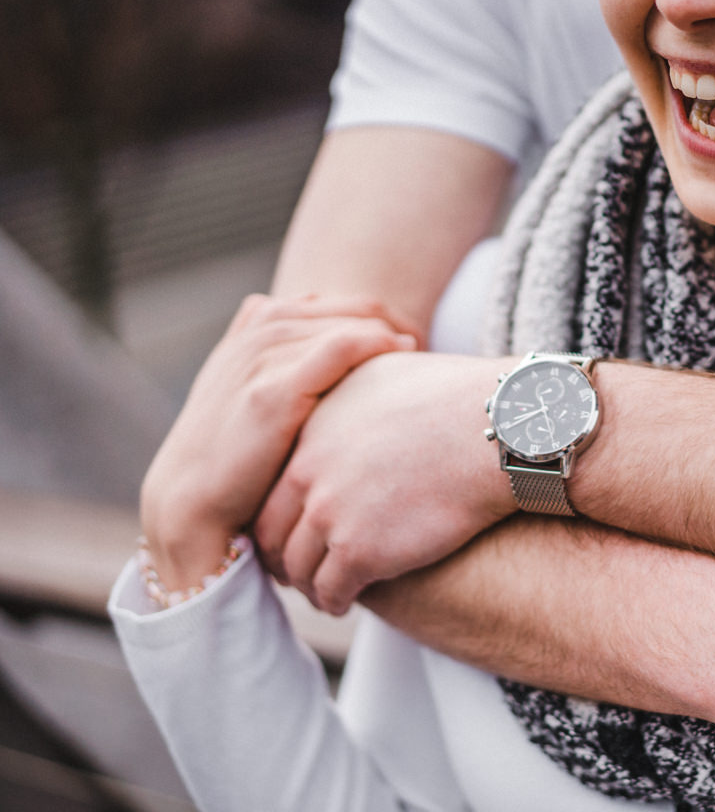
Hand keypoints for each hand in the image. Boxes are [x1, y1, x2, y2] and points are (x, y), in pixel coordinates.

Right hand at [140, 295, 415, 589]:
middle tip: (423, 343)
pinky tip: (403, 355)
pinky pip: (340, 347)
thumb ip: (286, 370)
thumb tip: (341, 353)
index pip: (329, 303)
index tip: (408, 340)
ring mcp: (261, 359)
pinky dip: (375, 344)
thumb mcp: (256, 404)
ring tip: (421, 351)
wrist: (193, 508)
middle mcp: (256, 335)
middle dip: (386, 320)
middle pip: (343, 307)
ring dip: (387, 331)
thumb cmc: (238, 466)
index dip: (371, 316)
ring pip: (345, 322)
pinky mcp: (271, 391)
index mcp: (253, 330)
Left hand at [254, 350, 518, 614]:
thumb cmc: (459, 396)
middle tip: (295, 571)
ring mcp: (329, 513)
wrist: (494, 429)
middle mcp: (308, 471)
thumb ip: (356, 390)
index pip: (274, 484)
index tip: (293, 529)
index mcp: (311, 430)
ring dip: (307, 584)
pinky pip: (331, 589)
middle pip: (273, 529)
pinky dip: (333, 600)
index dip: (281, 513)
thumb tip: (360, 395)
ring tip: (323, 595)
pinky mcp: (358, 550)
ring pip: (298, 565)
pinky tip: (343, 603)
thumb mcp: (387, 370)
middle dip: (281, 555)